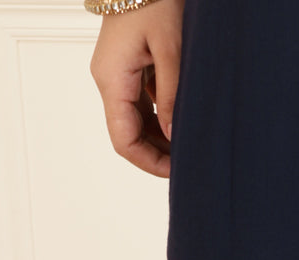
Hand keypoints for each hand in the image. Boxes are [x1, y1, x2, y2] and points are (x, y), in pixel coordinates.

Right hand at [90, 0, 184, 177]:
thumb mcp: (171, 48)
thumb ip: (172, 95)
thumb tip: (175, 136)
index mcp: (112, 79)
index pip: (124, 141)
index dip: (149, 162)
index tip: (178, 170)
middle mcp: (108, 80)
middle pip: (128, 134)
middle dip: (157, 153)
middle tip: (190, 161)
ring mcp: (116, 73)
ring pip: (135, 120)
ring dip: (159, 136)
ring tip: (189, 144)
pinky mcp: (127, 65)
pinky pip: (140, 101)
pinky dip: (160, 115)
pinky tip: (182, 119)